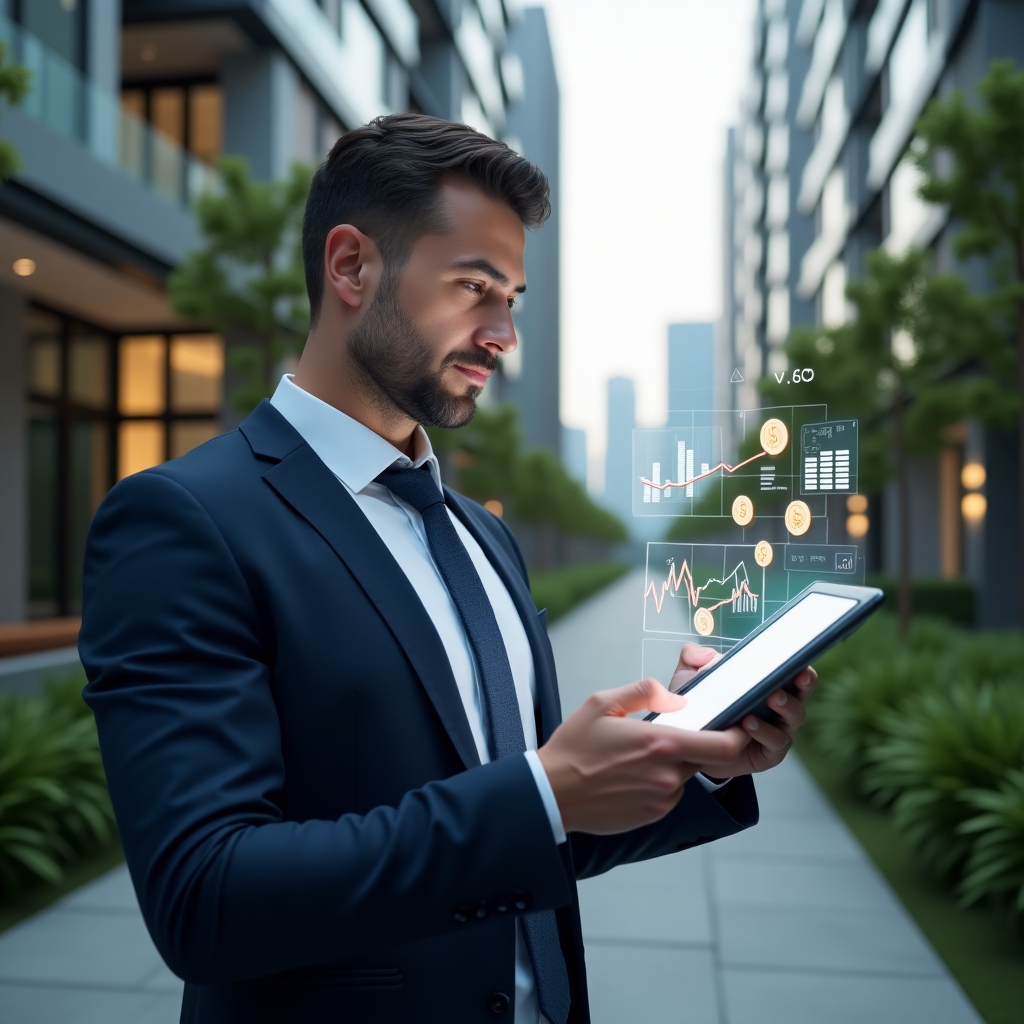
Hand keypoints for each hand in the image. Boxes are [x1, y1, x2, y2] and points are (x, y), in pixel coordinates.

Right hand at [536, 677, 750, 835]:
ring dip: (673, 765)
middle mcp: (668, 774)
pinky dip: (659, 783)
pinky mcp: (653, 815)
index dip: (738, 737)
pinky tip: (630, 776)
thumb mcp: (602, 702)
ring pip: (684, 776)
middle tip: (667, 737)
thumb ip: (645, 692)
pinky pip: (669, 794)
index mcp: (660, 743)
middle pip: (704, 759)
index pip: (723, 746)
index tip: (737, 727)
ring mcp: (662, 798)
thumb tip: (676, 698)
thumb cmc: (574, 747)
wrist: (552, 792)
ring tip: (636, 758)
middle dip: (694, 746)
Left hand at [668, 640, 816, 777]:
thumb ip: (693, 659)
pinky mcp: (770, 753)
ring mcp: (777, 730)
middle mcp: (778, 708)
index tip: (800, 659)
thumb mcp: (691, 679)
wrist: (693, 749)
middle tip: (795, 675)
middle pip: (801, 694)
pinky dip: (765, 732)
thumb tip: (708, 655)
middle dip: (803, 684)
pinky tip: (749, 725)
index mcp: (767, 685)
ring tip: (771, 699)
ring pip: (794, 717)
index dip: (800, 666)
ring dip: (785, 707)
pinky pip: (775, 742)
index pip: (792, 673)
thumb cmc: (701, 707)